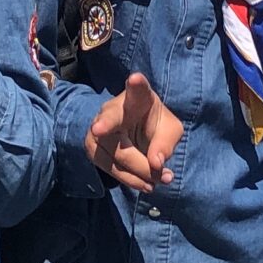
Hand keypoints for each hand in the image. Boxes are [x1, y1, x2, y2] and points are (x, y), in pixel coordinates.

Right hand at [85, 74, 179, 191]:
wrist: (131, 133)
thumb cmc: (153, 125)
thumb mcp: (169, 131)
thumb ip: (166, 143)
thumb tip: (156, 163)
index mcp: (137, 97)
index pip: (137, 89)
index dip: (136, 84)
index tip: (135, 78)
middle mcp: (113, 109)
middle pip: (111, 119)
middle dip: (107, 126)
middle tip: (107, 136)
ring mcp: (97, 127)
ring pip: (116, 154)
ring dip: (139, 172)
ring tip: (157, 182)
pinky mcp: (92, 148)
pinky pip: (110, 168)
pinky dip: (130, 179)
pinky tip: (145, 184)